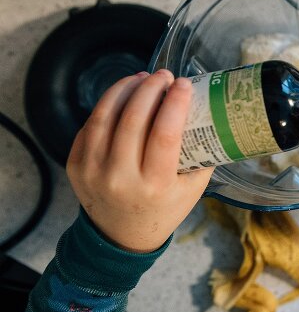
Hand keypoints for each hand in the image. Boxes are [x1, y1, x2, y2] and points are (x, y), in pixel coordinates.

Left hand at [66, 70, 213, 252]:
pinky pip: (90, 126)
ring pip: (105, 117)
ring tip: (141, 78)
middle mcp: (121, 179)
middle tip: (164, 75)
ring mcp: (94, 172)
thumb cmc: (164, 208)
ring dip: (125, 89)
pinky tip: (123, 96)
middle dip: (150, 89)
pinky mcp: (76, 165)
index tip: (184, 84)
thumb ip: (202, 154)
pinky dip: (107, 106)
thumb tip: (209, 112)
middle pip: (133, 120)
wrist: (122, 236)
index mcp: (156, 186)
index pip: (164, 135)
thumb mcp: (193, 189)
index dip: (175, 103)